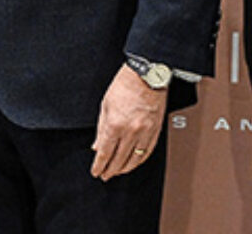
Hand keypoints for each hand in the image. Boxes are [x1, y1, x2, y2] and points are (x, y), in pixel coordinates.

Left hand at [89, 65, 166, 180]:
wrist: (147, 76)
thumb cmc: (125, 85)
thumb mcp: (105, 105)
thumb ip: (101, 129)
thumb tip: (97, 146)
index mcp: (115, 125)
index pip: (105, 153)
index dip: (99, 165)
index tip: (96, 171)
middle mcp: (131, 132)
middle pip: (119, 159)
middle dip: (110, 170)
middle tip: (105, 175)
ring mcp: (145, 133)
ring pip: (134, 159)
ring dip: (124, 168)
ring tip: (118, 172)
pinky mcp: (155, 131)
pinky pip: (147, 152)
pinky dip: (140, 161)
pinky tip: (134, 163)